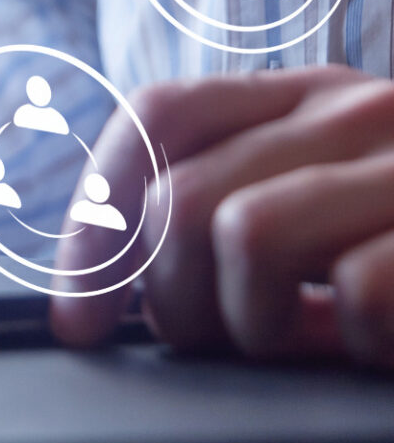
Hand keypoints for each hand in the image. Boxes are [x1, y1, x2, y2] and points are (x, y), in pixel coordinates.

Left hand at [49, 65, 393, 366]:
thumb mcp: (319, 197)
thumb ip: (234, 199)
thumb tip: (110, 278)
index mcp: (301, 96)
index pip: (158, 115)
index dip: (96, 212)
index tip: (77, 313)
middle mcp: (351, 107)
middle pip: (181, 193)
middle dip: (166, 296)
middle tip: (210, 338)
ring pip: (240, 231)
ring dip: (246, 323)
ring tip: (292, 340)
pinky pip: (354, 293)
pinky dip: (345, 342)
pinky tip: (370, 347)